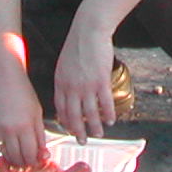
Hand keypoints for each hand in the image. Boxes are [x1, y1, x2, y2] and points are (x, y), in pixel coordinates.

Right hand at [0, 73, 48, 167]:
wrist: (4, 78)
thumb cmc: (23, 92)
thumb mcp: (37, 113)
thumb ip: (40, 135)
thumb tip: (42, 154)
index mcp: (25, 126)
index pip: (30, 155)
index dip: (35, 161)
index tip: (37, 160)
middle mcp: (9, 130)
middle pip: (17, 158)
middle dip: (24, 162)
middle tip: (28, 160)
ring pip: (5, 155)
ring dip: (13, 158)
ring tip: (19, 154)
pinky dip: (2, 149)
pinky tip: (8, 143)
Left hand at [51, 25, 118, 140]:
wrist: (89, 30)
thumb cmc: (78, 44)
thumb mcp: (64, 63)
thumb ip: (65, 80)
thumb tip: (68, 92)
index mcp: (60, 82)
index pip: (60, 109)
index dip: (65, 121)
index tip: (69, 129)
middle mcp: (71, 87)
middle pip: (73, 116)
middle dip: (78, 131)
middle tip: (83, 141)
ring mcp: (86, 86)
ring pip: (90, 114)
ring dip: (95, 127)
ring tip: (99, 134)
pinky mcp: (101, 81)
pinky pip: (105, 103)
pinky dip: (108, 114)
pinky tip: (111, 120)